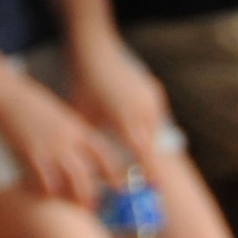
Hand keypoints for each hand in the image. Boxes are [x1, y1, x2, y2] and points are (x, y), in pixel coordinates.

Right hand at [0, 73, 121, 206]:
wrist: (6, 94)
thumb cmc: (30, 102)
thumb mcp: (60, 114)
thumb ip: (72, 133)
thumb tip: (81, 153)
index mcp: (77, 127)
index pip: (104, 154)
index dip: (113, 173)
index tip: (118, 188)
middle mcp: (68, 139)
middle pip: (89, 173)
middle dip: (92, 195)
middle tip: (91, 208)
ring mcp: (50, 146)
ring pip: (72, 180)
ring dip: (75, 199)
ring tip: (74, 210)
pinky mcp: (31, 153)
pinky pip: (45, 181)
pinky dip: (47, 192)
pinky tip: (45, 197)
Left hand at [67, 37, 168, 168]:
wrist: (94, 50)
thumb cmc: (83, 85)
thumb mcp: (83, 116)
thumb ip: (91, 142)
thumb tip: (91, 168)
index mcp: (125, 118)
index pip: (143, 153)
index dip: (149, 172)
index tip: (155, 187)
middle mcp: (143, 110)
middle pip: (150, 143)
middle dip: (145, 159)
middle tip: (142, 175)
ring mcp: (151, 99)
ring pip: (153, 129)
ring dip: (144, 139)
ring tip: (130, 144)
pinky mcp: (155, 91)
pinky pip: (154, 114)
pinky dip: (145, 122)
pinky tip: (129, 119)